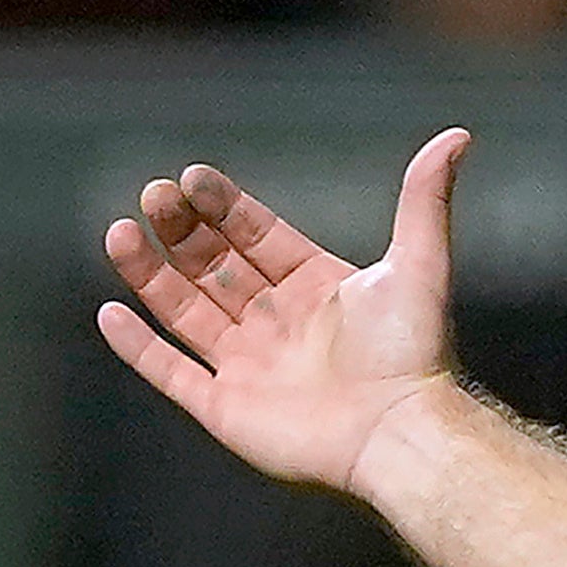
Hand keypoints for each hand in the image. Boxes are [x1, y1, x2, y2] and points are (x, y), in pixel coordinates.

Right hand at [97, 129, 469, 496]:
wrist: (399, 430)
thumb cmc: (412, 353)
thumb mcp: (418, 263)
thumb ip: (424, 199)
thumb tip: (457, 136)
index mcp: (313, 288)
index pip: (255, 236)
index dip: (223, 206)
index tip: (193, 177)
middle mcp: (276, 325)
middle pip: (213, 267)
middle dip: (180, 231)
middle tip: (153, 194)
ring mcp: (247, 367)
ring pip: (184, 312)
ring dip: (150, 274)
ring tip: (118, 232)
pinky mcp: (226, 409)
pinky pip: (171, 373)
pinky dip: (138, 347)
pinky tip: (109, 313)